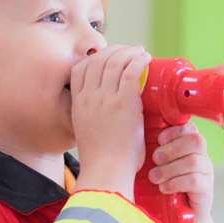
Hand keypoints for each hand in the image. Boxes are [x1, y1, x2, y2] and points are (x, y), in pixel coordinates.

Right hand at [72, 44, 151, 200]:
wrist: (107, 171)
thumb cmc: (102, 160)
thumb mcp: (87, 132)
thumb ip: (92, 117)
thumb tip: (106, 111)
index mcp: (78, 104)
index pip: (80, 68)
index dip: (95, 57)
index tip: (109, 57)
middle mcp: (89, 97)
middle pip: (98, 60)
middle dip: (115, 51)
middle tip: (129, 52)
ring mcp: (106, 98)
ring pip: (115, 61)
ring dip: (129, 52)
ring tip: (140, 52)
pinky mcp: (124, 102)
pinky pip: (131, 71)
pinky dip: (139, 60)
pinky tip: (146, 59)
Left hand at [148, 122, 214, 222]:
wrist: (177, 218)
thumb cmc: (164, 187)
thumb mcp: (158, 166)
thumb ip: (155, 151)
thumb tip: (134, 137)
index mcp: (190, 147)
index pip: (190, 129)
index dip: (174, 132)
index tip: (159, 140)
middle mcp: (202, 157)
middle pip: (196, 141)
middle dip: (172, 148)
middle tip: (155, 159)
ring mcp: (206, 173)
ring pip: (194, 162)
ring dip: (170, 168)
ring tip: (155, 177)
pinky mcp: (206, 190)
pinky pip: (194, 180)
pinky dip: (176, 183)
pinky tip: (164, 187)